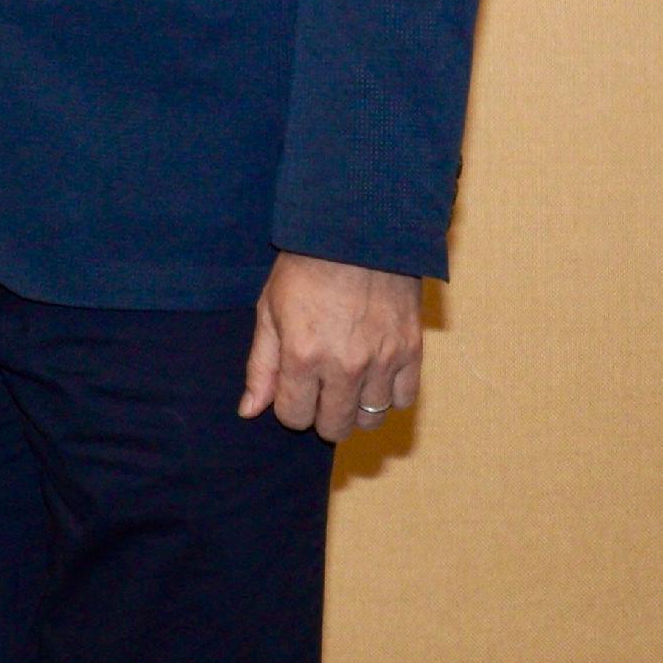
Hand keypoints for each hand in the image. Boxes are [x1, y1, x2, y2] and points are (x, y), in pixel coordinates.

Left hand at [241, 252, 422, 440]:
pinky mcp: (412, 351)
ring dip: (354, 409)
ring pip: (371, 419)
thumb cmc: (304, 270)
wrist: (356, 235)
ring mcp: (383, 360)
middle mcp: (345, 365)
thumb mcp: (268, 312)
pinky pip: (404, 399)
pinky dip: (388, 396)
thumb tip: (250, 410)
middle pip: (334, 427)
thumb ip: (261, 366)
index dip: (288, 408)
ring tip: (345, 385)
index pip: (295, 417)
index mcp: (303, 355)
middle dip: (320, 416)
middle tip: (318, 392)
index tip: (291, 390)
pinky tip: (373, 378)